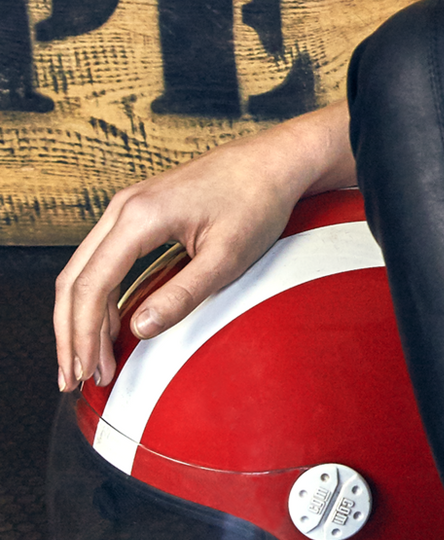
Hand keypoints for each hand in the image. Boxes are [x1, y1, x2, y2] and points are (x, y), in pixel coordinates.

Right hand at [52, 122, 326, 394]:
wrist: (276, 160)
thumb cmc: (258, 201)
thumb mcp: (227, 256)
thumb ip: (183, 294)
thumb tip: (138, 328)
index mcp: (139, 216)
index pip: (91, 286)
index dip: (83, 335)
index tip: (88, 373)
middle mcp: (124, 207)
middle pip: (75, 279)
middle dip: (71, 333)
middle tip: (75, 379)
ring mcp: (129, 205)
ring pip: (84, 269)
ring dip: (80, 317)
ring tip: (88, 362)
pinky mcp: (140, 210)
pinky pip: (103, 258)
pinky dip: (97, 295)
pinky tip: (106, 325)